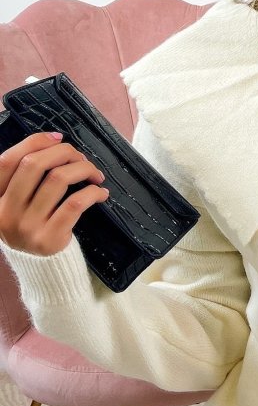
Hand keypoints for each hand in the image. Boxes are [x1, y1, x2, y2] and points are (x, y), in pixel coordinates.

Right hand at [0, 132, 109, 256]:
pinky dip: (93, 192)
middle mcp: (6, 213)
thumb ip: (25, 176)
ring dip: (83, 168)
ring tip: (94, 173)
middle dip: (63, 152)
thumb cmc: (34, 224)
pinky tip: (100, 192)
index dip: (33, 142)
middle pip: (33, 165)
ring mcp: (26, 227)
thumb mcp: (17, 202)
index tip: (57, 137)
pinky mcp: (50, 238)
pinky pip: (76, 203)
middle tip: (80, 157)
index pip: (7, 161)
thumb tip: (54, 141)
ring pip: (58, 179)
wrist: (42, 267)